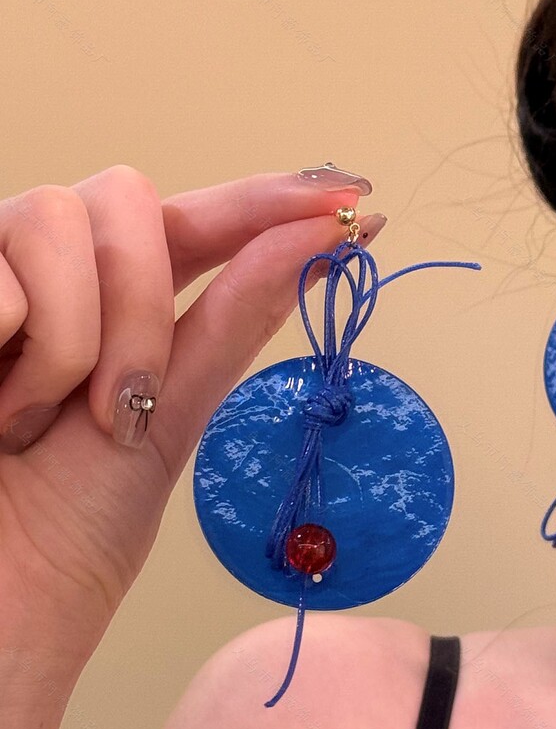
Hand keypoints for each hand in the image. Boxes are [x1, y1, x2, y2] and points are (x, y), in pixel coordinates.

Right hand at [0, 163, 384, 664]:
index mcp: (117, 307)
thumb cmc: (67, 531)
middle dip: (145, 302)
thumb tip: (314, 244)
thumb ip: (233, 323)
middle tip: (123, 403)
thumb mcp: (167, 421)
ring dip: (79, 334)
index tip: (349, 197)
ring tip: (38, 419)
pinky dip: (15, 339)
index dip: (268, 202)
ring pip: (59, 215)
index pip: (200, 223)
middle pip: (128, 200)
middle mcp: (54, 276)